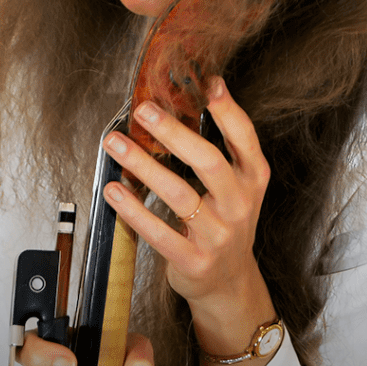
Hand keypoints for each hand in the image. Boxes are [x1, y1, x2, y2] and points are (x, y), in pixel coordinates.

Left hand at [101, 77, 270, 310]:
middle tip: (144, 111)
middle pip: (208, 161)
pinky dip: (133, 210)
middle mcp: (240, 204)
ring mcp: (219, 235)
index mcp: (252, 179)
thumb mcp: (236, 186)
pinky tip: (114, 190)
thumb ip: (217, 150)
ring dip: (143, 165)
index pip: (244, 137)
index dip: (226, 109)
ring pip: (179, 195)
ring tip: (116, 143)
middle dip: (173, 133)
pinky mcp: (194, 261)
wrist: (229, 282)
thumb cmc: (225, 222)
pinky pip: (159, 232)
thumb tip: (183, 103)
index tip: (205, 83)